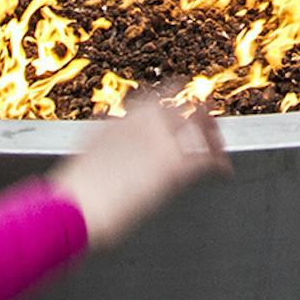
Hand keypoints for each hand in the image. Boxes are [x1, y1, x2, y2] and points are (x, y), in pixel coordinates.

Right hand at [49, 92, 228, 248]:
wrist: (77, 204)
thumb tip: (108, 128)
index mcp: (127, 116)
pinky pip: (205, 159)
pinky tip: (223, 170)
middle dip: (201, 115)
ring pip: (200, 130)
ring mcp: (161, 142)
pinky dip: (218, 163)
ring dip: (214, 137)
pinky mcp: (172, 168)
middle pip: (186, 108)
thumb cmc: (78, 186)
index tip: (188, 104)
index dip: (179, 98)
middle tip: (211, 124)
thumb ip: (109, 135)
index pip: (163, 94)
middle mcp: (147, 123)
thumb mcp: (90, 146)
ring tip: (221, 147)